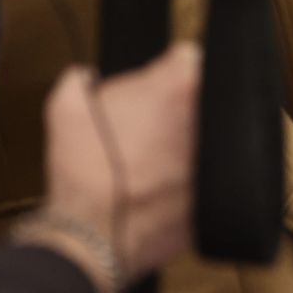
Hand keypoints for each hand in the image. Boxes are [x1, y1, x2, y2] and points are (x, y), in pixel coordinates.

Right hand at [42, 42, 201, 280]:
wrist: (92, 234)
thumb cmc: (82, 171)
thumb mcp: (66, 109)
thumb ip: (79, 80)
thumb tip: (86, 77)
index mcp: (179, 87)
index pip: (189, 58)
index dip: (167, 71)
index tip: (157, 85)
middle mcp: (210, 117)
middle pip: (206, 96)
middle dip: (183, 105)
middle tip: (157, 122)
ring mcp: (223, 154)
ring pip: (215, 134)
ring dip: (193, 139)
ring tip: (160, 156)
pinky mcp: (225, 190)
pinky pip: (215, 172)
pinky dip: (197, 174)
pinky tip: (168, 183)